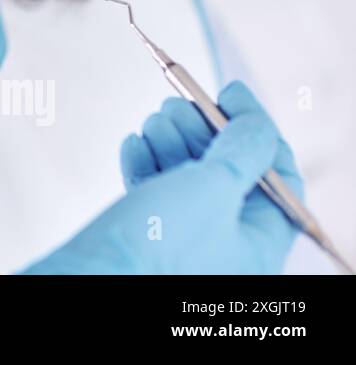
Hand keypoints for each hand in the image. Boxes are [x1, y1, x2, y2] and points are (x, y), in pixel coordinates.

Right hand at [22, 81, 302, 273]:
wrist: (91, 278)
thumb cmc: (159, 246)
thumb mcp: (214, 186)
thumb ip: (241, 147)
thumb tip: (253, 117)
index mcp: (260, 243)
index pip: (278, 173)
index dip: (256, 127)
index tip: (228, 92)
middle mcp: (228, 246)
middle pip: (229, 171)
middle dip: (201, 130)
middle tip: (178, 104)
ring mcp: (187, 242)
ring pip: (187, 177)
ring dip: (170, 141)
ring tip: (152, 123)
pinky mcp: (148, 238)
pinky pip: (155, 192)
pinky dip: (145, 162)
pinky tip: (134, 146)